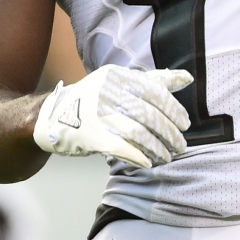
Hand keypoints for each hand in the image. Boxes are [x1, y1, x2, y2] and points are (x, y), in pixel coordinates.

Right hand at [33, 64, 191, 168]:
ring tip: (167, 156)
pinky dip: (138, 157)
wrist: (52, 115)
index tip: (185, 124)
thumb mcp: (120, 81)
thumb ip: (154, 80)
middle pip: (149, 115)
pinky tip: (148, 163)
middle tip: (180, 145)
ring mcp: (98, 115)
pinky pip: (121, 148)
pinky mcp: (90, 137)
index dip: (174, 109)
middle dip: (170, 133)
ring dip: (157, 148)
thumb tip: (187, 78)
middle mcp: (108, 93)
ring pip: (138, 133)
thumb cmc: (95, 98)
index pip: (155, 92)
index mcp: (118, 76)